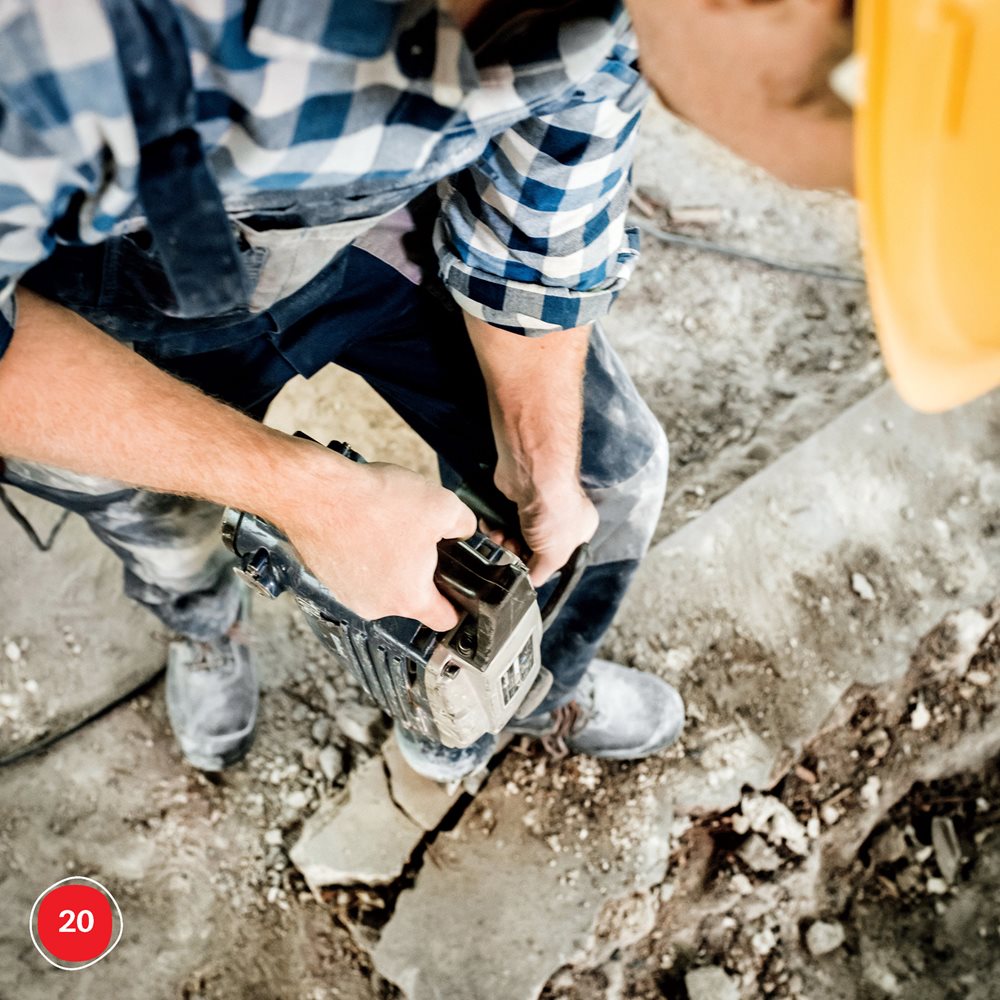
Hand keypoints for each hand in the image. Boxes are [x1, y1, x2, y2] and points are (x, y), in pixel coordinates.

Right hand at [273, 447, 476, 631]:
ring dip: (390, 559)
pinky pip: (357, 570)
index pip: (445, 620)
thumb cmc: (371, 504)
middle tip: (420, 537)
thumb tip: (464, 529)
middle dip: (421, 569)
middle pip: (412, 596)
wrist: (317, 493)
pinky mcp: (327, 577)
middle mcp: (376, 605)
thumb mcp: (441, 505)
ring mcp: (348, 594)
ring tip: (388, 526)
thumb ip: (463, 524)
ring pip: (383, 582)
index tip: (460, 592)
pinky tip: (365, 526)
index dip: (459, 604)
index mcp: (409, 598)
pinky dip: (363, 552)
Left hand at [493, 470, 597, 586]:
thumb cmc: (555, 513)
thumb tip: (528, 584)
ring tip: (500, 539)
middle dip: (517, 553)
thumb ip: (541, 574)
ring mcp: (536, 505)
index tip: (526, 570)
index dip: (540, 565)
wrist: (533, 476)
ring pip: (513, 534)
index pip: (558, 557)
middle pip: (532, 546)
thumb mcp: (554, 556)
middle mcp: (560, 516)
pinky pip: (500, 520)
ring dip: (503, 542)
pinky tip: (492, 528)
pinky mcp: (513, 497)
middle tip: (510, 551)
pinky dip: (493, 527)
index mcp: (579, 529)